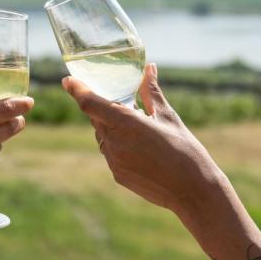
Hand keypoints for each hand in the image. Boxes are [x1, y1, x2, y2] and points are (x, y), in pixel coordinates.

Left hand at [63, 63, 226, 215]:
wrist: (193, 191)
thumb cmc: (185, 150)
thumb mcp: (168, 117)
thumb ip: (151, 92)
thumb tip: (149, 68)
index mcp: (125, 123)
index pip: (89, 103)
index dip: (76, 89)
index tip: (67, 80)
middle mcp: (114, 142)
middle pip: (96, 118)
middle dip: (102, 107)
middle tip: (117, 101)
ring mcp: (114, 161)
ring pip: (103, 136)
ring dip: (111, 127)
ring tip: (136, 127)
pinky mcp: (118, 175)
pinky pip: (111, 153)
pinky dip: (119, 145)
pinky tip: (141, 149)